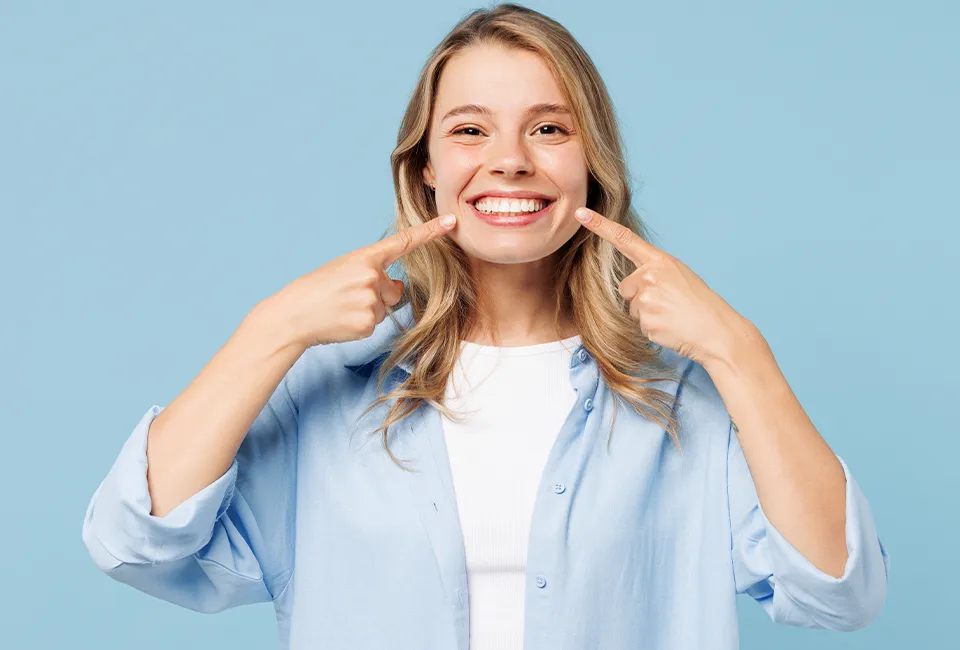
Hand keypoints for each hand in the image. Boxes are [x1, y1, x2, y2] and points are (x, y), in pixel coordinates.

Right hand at [263, 213, 457, 349]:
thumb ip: (373, 272)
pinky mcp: (368, 323)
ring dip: (367, 310)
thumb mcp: (344, 270)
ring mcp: (370, 300)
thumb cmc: (318, 290)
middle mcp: (371, 276)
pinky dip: (360, 324)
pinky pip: (375, 324)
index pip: (404, 242)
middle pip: (394, 289)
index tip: (451, 221)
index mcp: (364, 257)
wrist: (293, 314)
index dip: (430, 231)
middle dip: (377, 295)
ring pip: (384, 308)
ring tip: (341, 308)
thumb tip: (398, 287)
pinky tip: (342, 320)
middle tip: (346, 296)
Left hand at [574, 207, 751, 365]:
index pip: (624, 239)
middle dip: (640, 298)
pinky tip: (670, 327)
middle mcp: (650, 275)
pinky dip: (652, 329)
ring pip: (631, 307)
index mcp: (660, 260)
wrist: (717, 331)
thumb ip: (654, 272)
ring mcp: (646, 298)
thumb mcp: (679, 276)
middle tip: (668, 304)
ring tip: (672, 315)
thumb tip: (633, 283)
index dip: (600, 225)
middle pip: (625, 287)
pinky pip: (639, 325)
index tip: (580, 214)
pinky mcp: (646, 320)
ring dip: (647, 314)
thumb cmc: (700, 304)